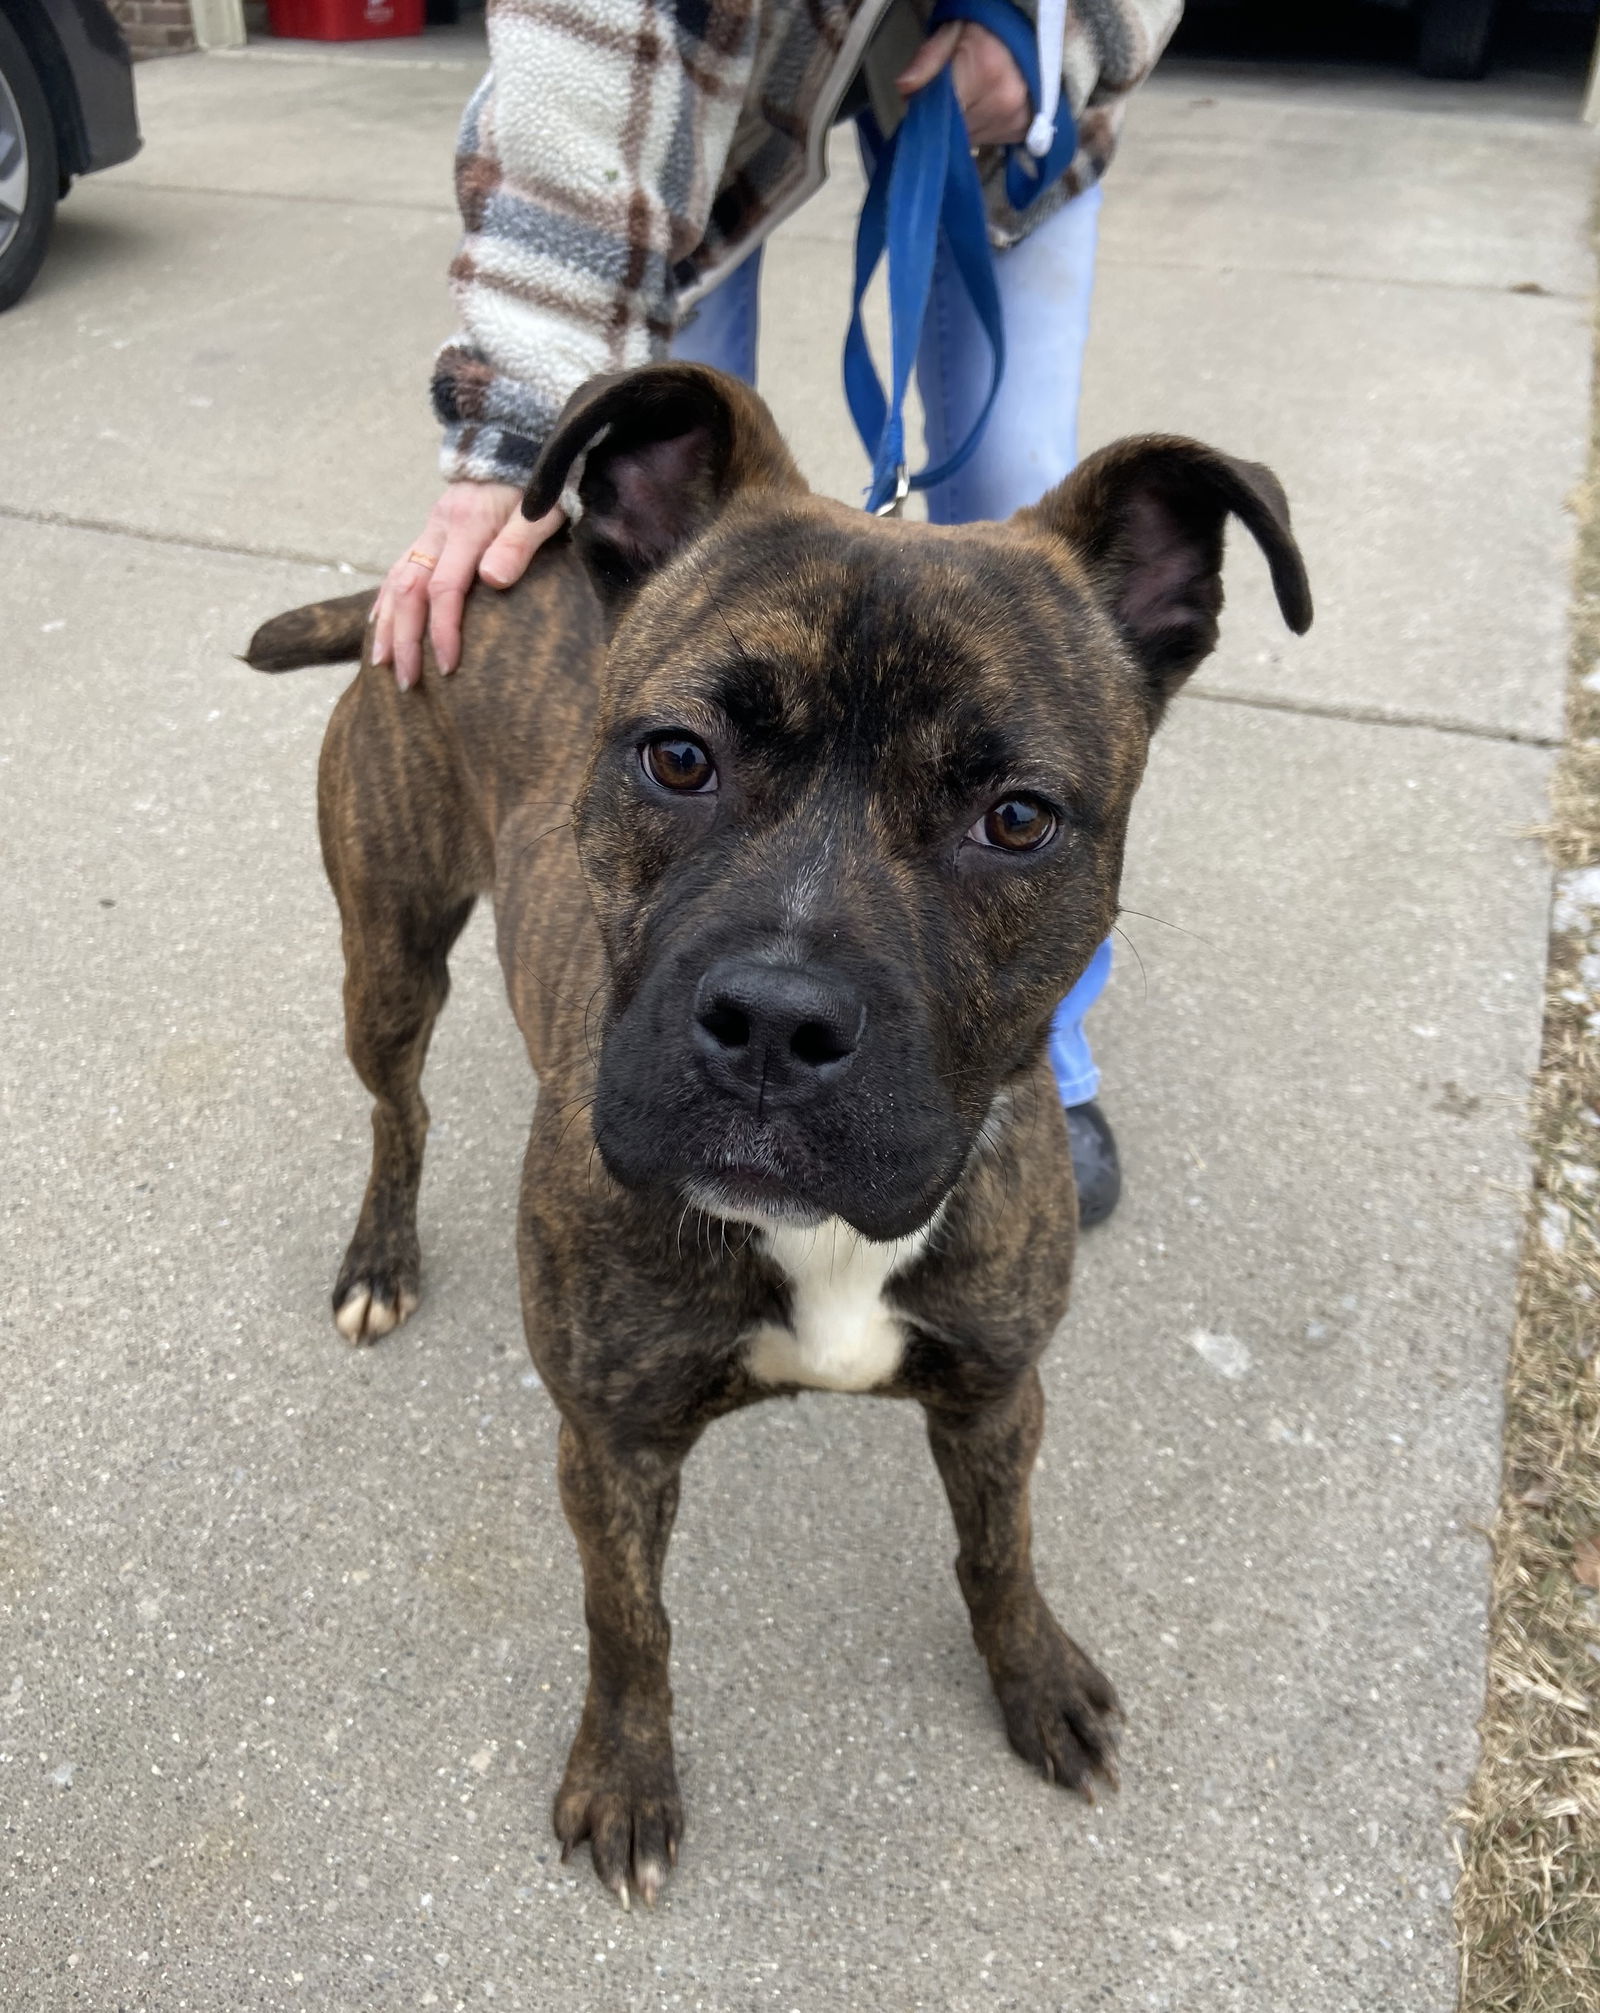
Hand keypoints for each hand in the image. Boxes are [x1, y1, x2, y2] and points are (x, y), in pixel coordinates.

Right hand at [372, 481, 565, 690]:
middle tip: (408, 681)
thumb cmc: (538, 487)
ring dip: (387, 624)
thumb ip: (518, 545)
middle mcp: (438, 530)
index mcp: (466, 528)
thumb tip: (492, 580)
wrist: (518, 446)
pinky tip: (378, 625)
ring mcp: (429, 532)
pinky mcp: (429, 534)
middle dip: (404, 639)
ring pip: (395, 580)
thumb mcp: (540, 512)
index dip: (443, 630)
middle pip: (409, 590)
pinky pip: (397, 569)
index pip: (444, 589)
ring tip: (382, 664)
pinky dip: (385, 600)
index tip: (447, 666)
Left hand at [896, 22, 1031, 147]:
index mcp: (985, 72)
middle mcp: (1003, 103)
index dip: (927, 115)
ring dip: (962, 126)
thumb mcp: (953, 30)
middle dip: (944, 119)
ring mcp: (1015, 120)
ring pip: (969, 141)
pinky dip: (979, 129)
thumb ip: (928, 58)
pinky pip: (987, 141)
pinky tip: (982, 108)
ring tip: (970, 97)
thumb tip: (904, 87)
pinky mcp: (1021, 132)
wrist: (1031, 33)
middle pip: (954, 133)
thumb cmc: (989, 30)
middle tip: (949, 93)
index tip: (920, 109)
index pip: (942, 115)